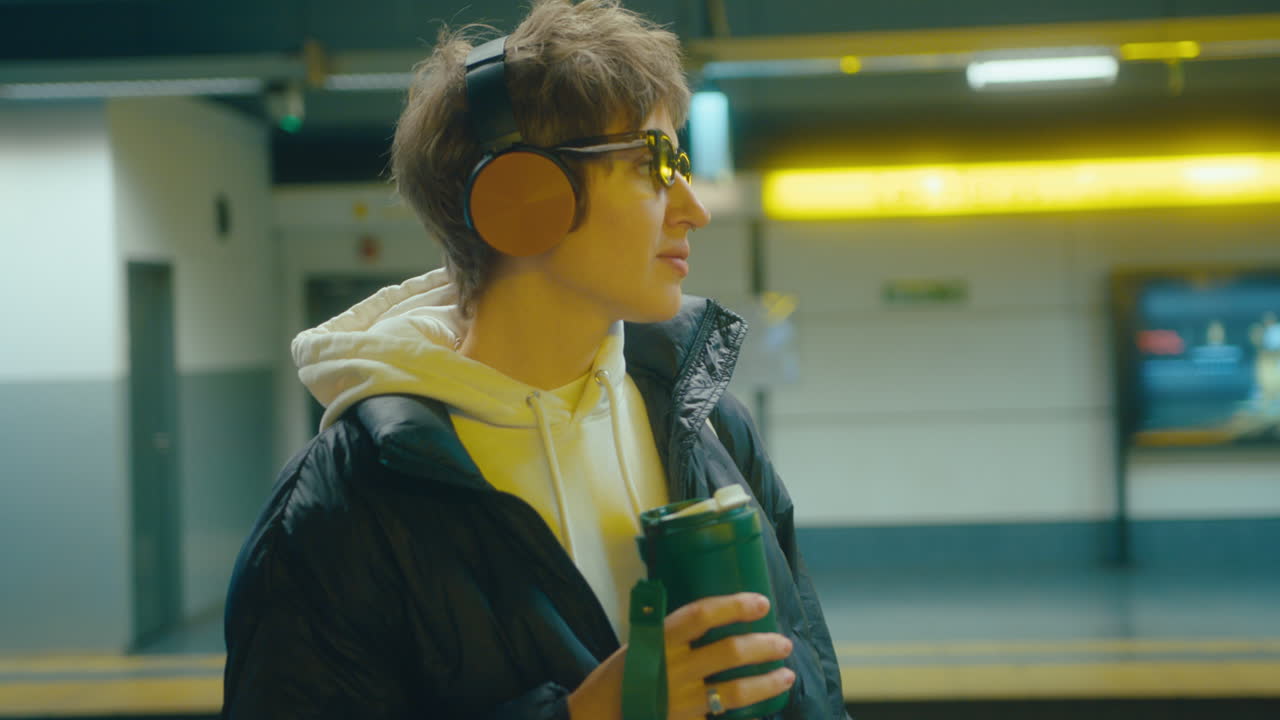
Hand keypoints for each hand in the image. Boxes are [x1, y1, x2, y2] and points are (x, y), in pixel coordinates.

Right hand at [567, 593, 794, 719]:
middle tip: (783, 643)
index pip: (702, 615)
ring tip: (786, 675)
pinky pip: (723, 719)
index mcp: (658, 640)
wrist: (597, 718)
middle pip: (729, 652)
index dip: (735, 606)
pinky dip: (746, 714)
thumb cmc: (617, 677)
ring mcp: (681, 702)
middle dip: (763, 645)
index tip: (761, 603)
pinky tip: (762, 710)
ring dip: (766, 682)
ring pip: (735, 691)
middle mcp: (672, 669)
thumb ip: (672, 634)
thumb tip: (713, 616)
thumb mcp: (639, 645)